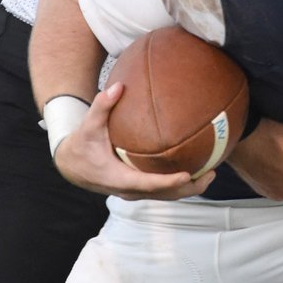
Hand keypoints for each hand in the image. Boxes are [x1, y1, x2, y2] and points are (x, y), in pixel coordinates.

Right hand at [54, 85, 214, 199]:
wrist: (71, 165)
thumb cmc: (81, 145)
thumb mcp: (88, 125)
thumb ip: (102, 106)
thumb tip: (118, 86)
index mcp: (119, 178)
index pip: (148, 184)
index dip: (169, 182)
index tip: (188, 175)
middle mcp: (129, 190)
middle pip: (165, 195)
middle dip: (190, 187)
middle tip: (211, 172)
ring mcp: (134, 192)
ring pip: (166, 196)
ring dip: (189, 187)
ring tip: (211, 172)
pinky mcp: (138, 189)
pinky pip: (163, 190)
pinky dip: (180, 183)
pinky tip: (196, 168)